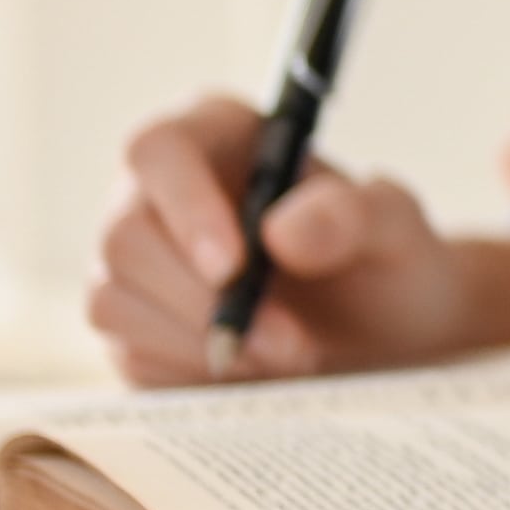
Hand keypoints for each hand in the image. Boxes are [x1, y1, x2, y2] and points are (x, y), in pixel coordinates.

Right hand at [83, 92, 509, 383]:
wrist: (386, 334)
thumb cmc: (387, 260)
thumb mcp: (395, 228)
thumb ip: (352, 214)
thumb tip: (280, 231)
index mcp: (216, 134)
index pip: (161, 151)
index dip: (185, 208)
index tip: (234, 269)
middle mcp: (159, 193)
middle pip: (124, 237)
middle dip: (204, 303)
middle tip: (292, 346)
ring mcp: (138, 263)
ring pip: (114, 300)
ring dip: (202, 344)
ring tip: (291, 359)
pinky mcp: (135, 327)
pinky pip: (131, 356)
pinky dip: (194, 374)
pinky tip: (258, 374)